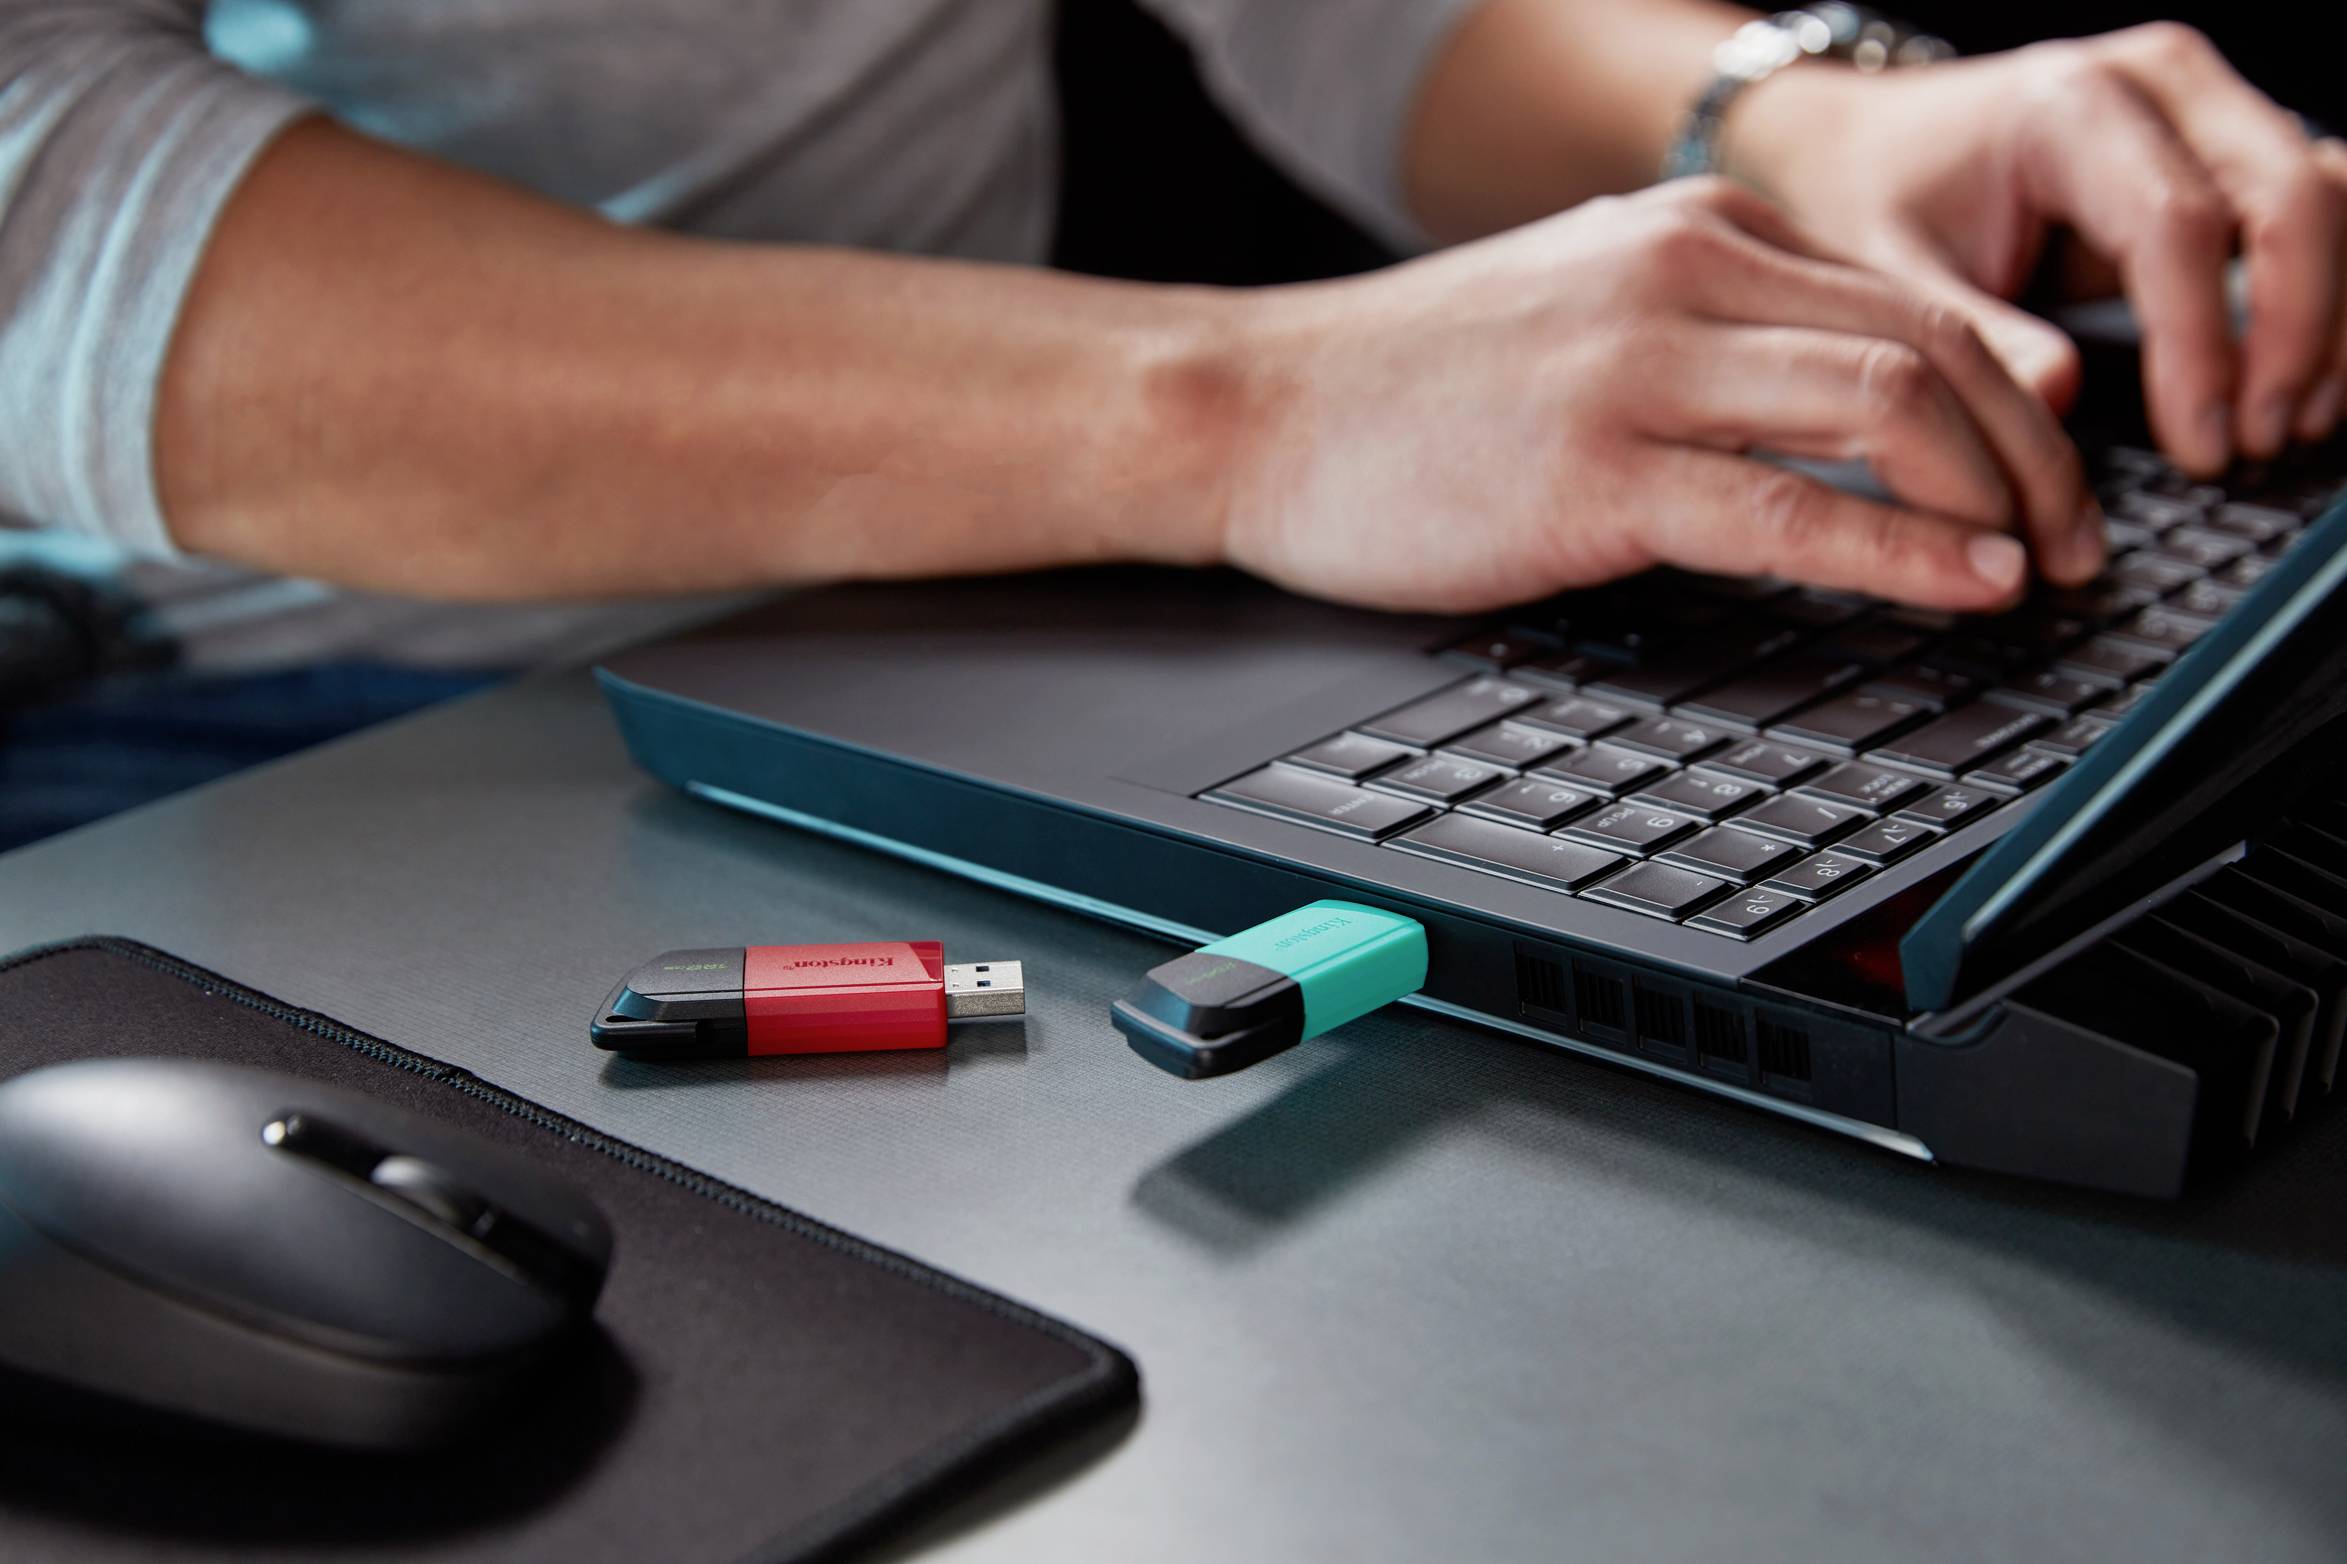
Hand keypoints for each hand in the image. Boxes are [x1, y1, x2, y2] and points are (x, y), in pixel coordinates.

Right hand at [1220, 177, 2097, 614]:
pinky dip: (1903, 551)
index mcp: (1690, 236)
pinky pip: (1792, 507)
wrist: (1257, 407)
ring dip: (1993, 498)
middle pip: (1930, 346)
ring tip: (2033, 572)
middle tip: (2073, 539)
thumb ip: (1707, 340)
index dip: (2007, 395)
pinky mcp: (1596, 467)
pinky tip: (1960, 588)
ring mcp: (1640, 366)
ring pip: (1889, 405)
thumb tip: (1832, 419)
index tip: (2045, 474)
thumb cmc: (1404, 389)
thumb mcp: (1582, 317)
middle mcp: (1684, 275)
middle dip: (2031, 456)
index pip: (1907, 300)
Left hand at [1730, 23, 2346, 474]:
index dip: (2204, 345)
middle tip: (2255, 440)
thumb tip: (2057, 409)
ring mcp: (2205, 111)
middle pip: (2290, 196)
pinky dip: (2324, 297)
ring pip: (2330, 196)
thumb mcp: (1890, 273)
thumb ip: (1976, 339)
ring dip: (2327, 316)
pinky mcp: (2226, 151)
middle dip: (2291, 333)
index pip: (2178, 224)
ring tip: (2287, 424)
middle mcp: (2160, 88)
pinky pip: (2316, 212)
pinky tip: (2298, 385)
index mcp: (2069, 106)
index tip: (2199, 443)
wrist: (1864, 143)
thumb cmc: (1872, 195)